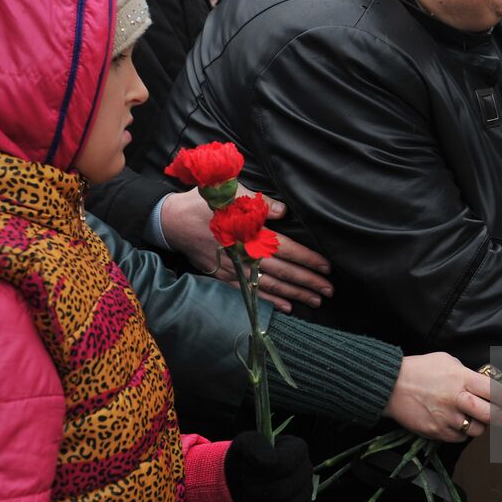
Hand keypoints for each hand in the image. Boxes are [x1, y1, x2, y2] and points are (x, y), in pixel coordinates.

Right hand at [162, 188, 332, 310]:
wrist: (173, 221)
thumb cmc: (206, 203)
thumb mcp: (232, 194)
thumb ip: (259, 204)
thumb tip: (283, 212)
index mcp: (249, 234)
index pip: (285, 249)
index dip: (307, 259)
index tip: (326, 267)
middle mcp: (244, 255)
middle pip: (282, 272)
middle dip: (307, 282)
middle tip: (328, 290)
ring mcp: (233, 270)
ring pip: (270, 286)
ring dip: (294, 294)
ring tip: (315, 301)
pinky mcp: (223, 278)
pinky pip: (250, 293)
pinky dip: (270, 302)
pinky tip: (287, 307)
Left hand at [224, 432, 312, 501]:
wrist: (241, 479)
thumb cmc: (246, 458)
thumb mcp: (245, 444)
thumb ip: (255, 445)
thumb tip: (270, 462)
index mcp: (298, 449)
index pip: (282, 466)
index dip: (259, 472)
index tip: (246, 467)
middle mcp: (308, 471)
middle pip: (281, 492)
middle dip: (255, 491)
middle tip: (245, 485)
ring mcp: (306, 495)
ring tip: (249, 499)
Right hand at [383, 352, 501, 441]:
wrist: (391, 386)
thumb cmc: (420, 369)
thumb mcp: (447, 361)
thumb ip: (467, 373)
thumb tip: (483, 384)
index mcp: (462, 379)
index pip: (496, 392)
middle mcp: (457, 400)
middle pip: (493, 416)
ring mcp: (447, 418)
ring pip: (477, 430)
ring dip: (480, 425)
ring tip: (474, 417)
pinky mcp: (437, 432)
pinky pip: (459, 438)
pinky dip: (462, 433)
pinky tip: (456, 422)